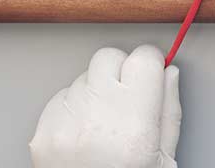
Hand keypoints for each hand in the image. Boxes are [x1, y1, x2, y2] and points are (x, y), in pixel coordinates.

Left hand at [30, 45, 181, 167]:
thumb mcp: (165, 158)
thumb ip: (170, 110)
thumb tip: (169, 73)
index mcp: (135, 126)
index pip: (143, 59)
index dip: (151, 63)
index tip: (152, 72)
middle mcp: (96, 120)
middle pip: (110, 57)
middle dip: (123, 70)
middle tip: (129, 95)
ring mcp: (65, 125)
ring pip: (84, 75)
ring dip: (98, 89)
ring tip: (107, 122)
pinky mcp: (44, 132)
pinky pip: (61, 96)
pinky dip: (76, 106)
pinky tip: (87, 130)